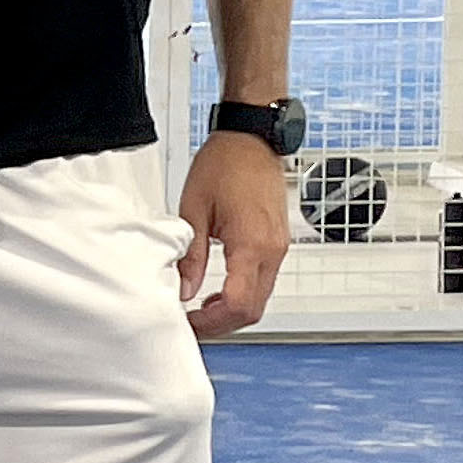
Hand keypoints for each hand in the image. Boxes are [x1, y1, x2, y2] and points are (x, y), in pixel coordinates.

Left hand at [175, 133, 289, 336]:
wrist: (251, 139)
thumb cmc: (224, 164)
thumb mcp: (193, 210)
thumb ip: (192, 256)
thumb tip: (184, 290)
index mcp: (251, 244)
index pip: (238, 304)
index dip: (212, 323)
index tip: (189, 322)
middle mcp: (272, 250)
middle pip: (253, 310)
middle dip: (222, 324)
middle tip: (193, 323)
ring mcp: (279, 248)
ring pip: (261, 298)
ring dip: (232, 311)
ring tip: (201, 308)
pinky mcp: (277, 243)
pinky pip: (264, 281)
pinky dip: (243, 294)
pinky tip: (219, 291)